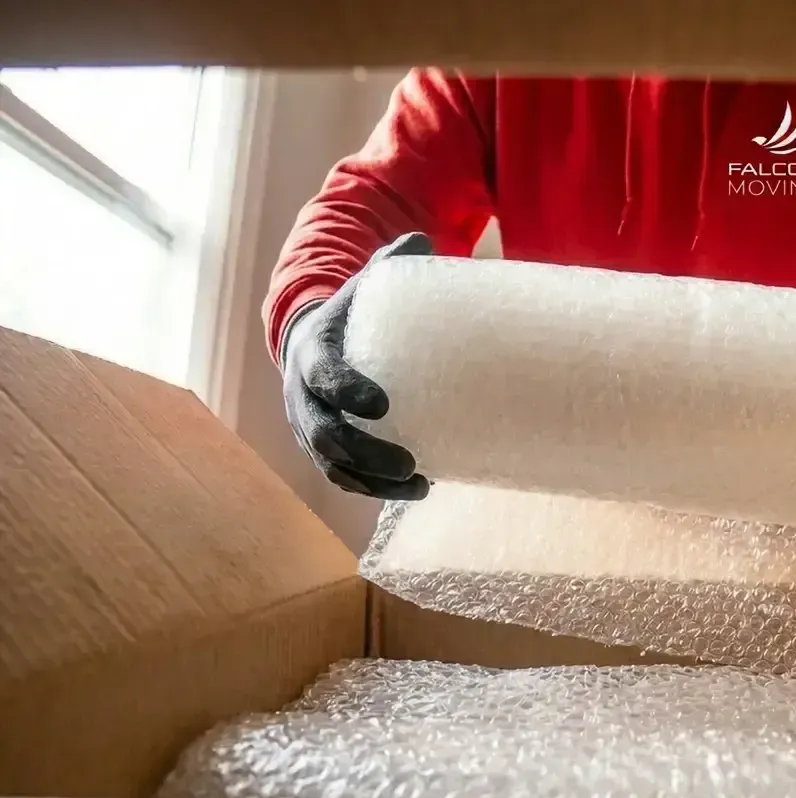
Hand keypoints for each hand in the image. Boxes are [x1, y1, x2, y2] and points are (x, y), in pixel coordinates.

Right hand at [282, 232, 433, 500]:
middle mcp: (302, 397)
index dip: (348, 392)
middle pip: (326, 434)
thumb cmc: (348, 316)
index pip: (323, 377)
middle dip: (366, 452)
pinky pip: (343, 478)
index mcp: (311, 354)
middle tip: (410, 461)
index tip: (384, 404)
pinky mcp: (323, 450)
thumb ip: (389, 265)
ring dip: (374, 481)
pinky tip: (415, 490)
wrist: (309, 342)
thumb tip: (423, 238)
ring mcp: (309, 428)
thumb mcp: (363, 287)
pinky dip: (374, 489)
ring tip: (421, 485)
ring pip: (334, 465)